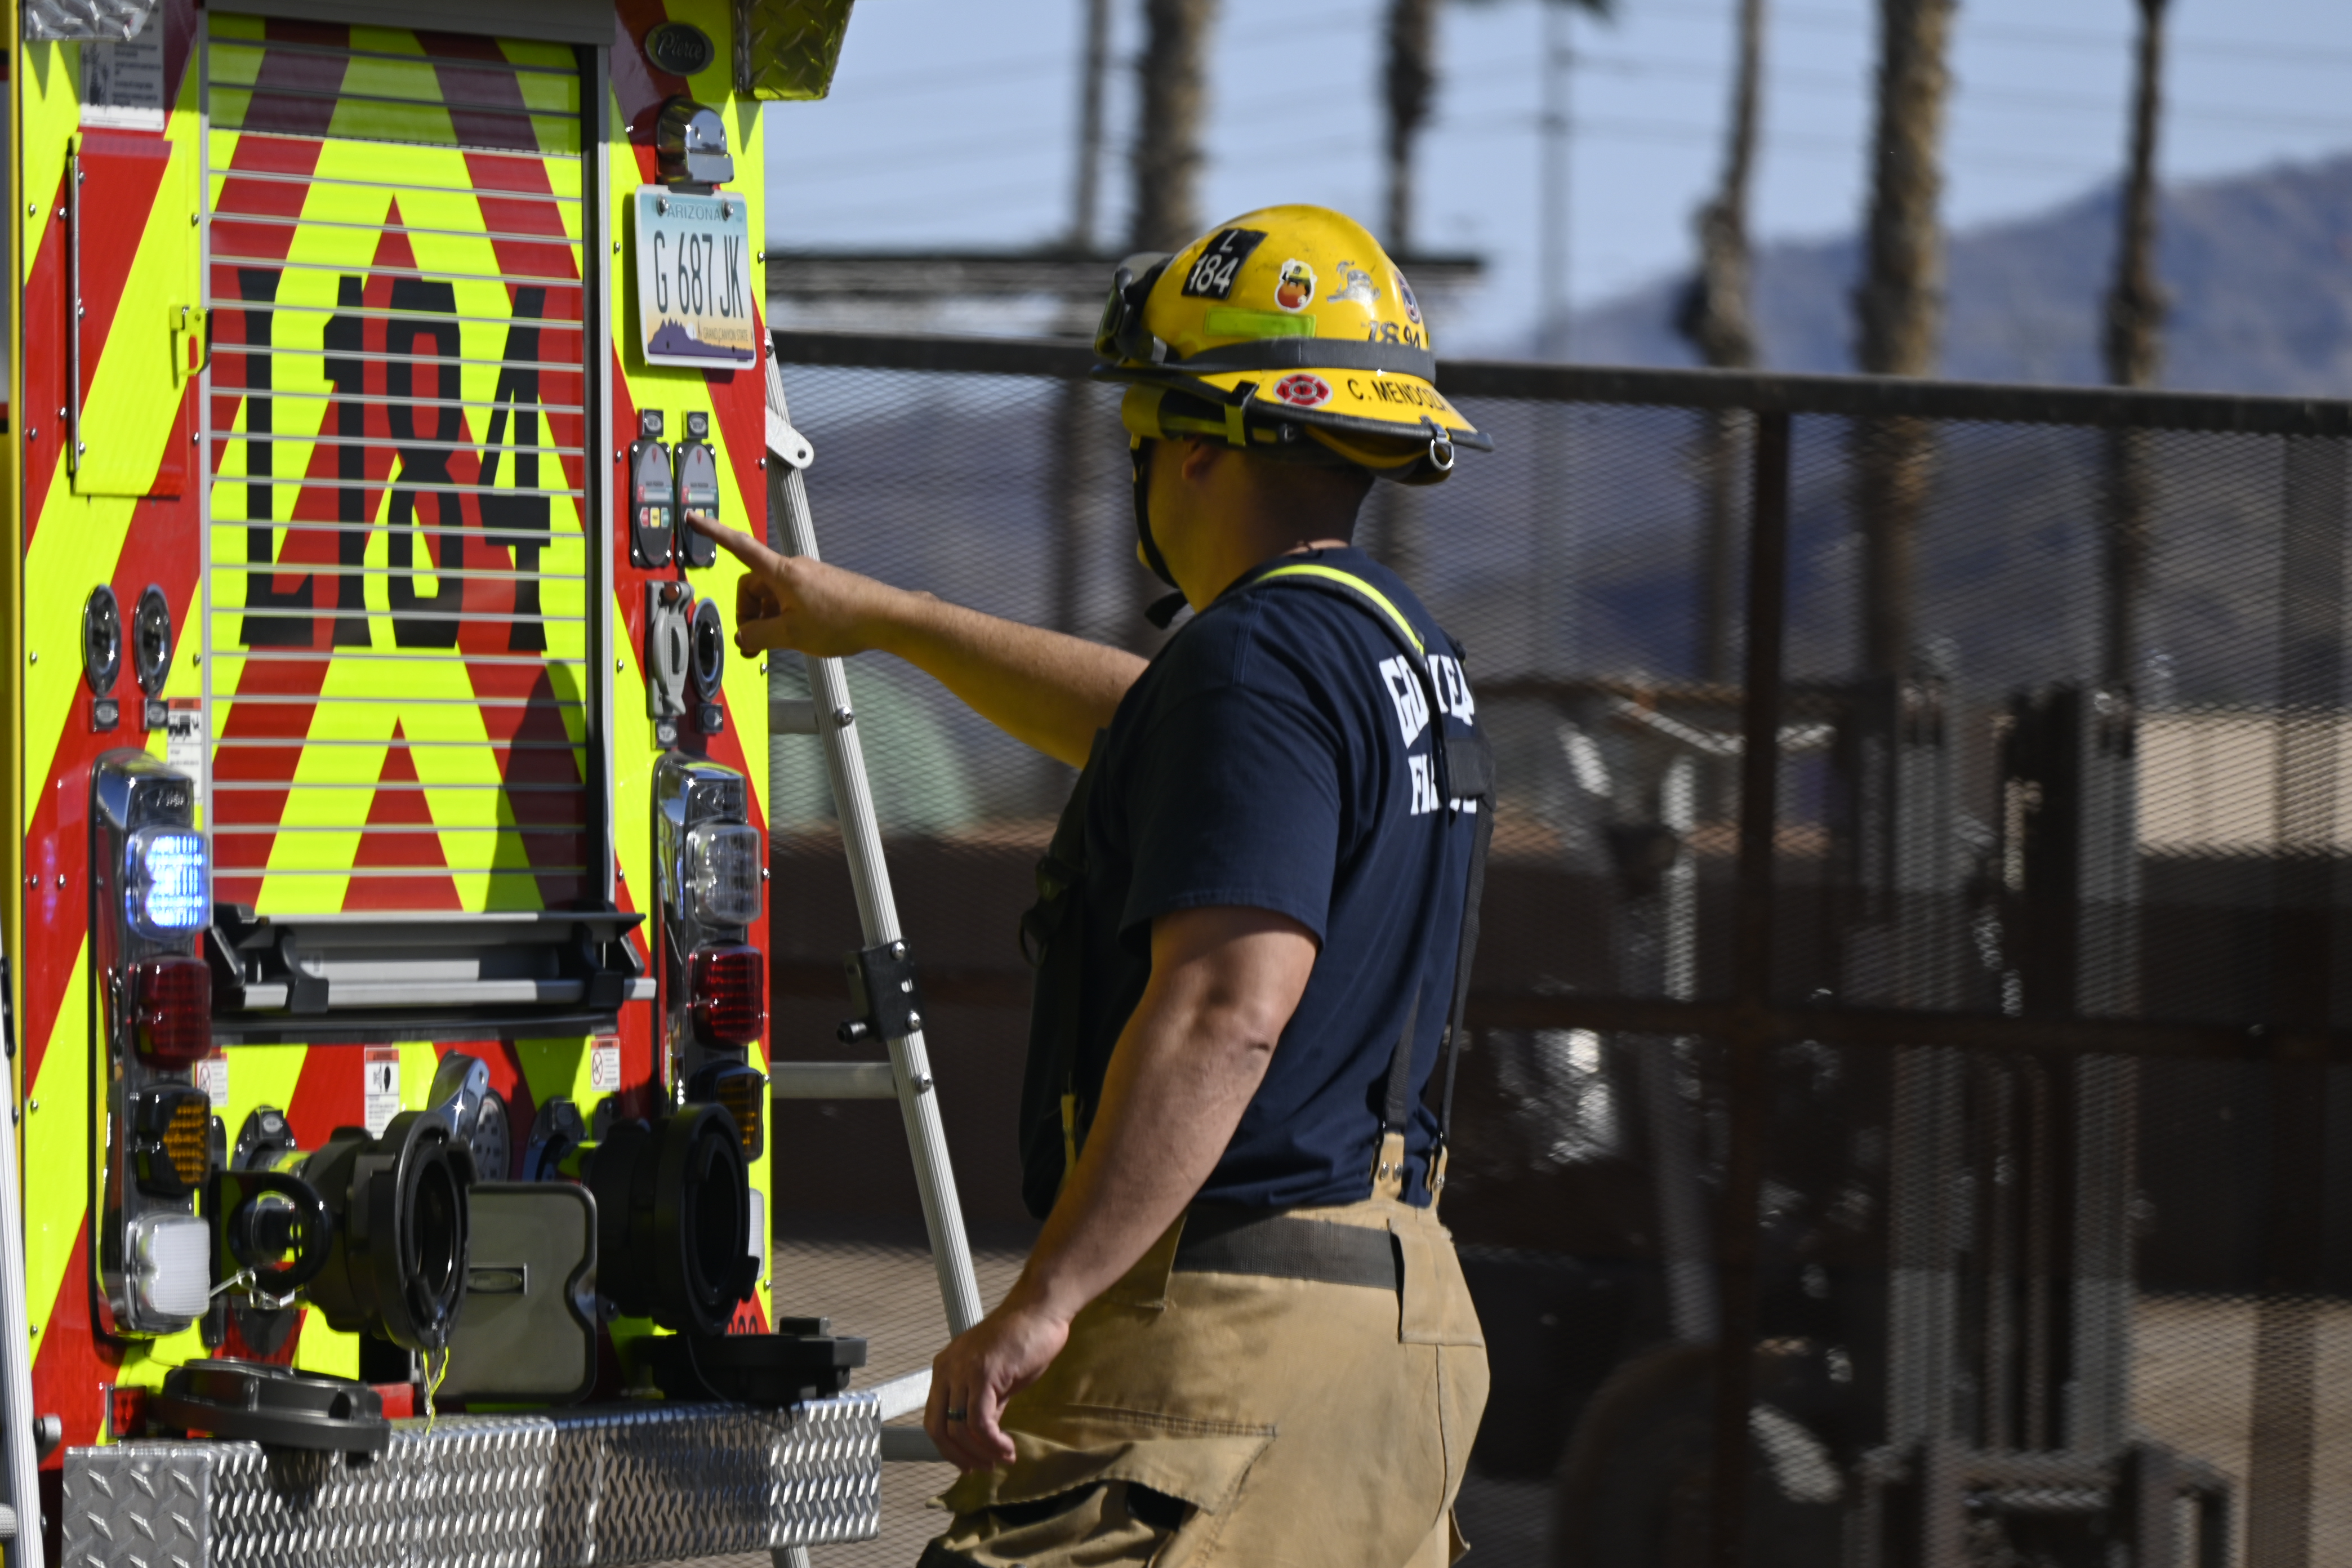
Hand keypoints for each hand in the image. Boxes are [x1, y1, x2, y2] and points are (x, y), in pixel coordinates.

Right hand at [686, 513, 912, 660]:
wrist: (886, 617)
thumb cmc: (846, 618)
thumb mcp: (791, 634)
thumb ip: (758, 637)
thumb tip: (743, 638)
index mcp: (781, 572)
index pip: (739, 546)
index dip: (713, 531)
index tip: (695, 519)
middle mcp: (794, 568)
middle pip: (753, 584)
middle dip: (749, 612)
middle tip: (755, 638)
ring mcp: (808, 577)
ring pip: (773, 595)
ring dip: (769, 618)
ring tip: (782, 641)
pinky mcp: (820, 587)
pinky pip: (791, 599)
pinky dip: (785, 617)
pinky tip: (800, 634)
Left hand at [924, 1290, 1071, 1470]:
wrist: (1040, 1310)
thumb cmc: (1023, 1339)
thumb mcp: (997, 1378)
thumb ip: (986, 1403)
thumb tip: (983, 1436)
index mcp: (945, 1368)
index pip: (934, 1418)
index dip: (948, 1448)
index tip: (969, 1463)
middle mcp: (947, 1369)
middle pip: (938, 1428)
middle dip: (959, 1456)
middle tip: (982, 1468)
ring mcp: (963, 1371)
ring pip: (958, 1429)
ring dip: (981, 1453)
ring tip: (1002, 1459)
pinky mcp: (984, 1374)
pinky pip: (980, 1422)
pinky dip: (993, 1442)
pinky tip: (1007, 1449)